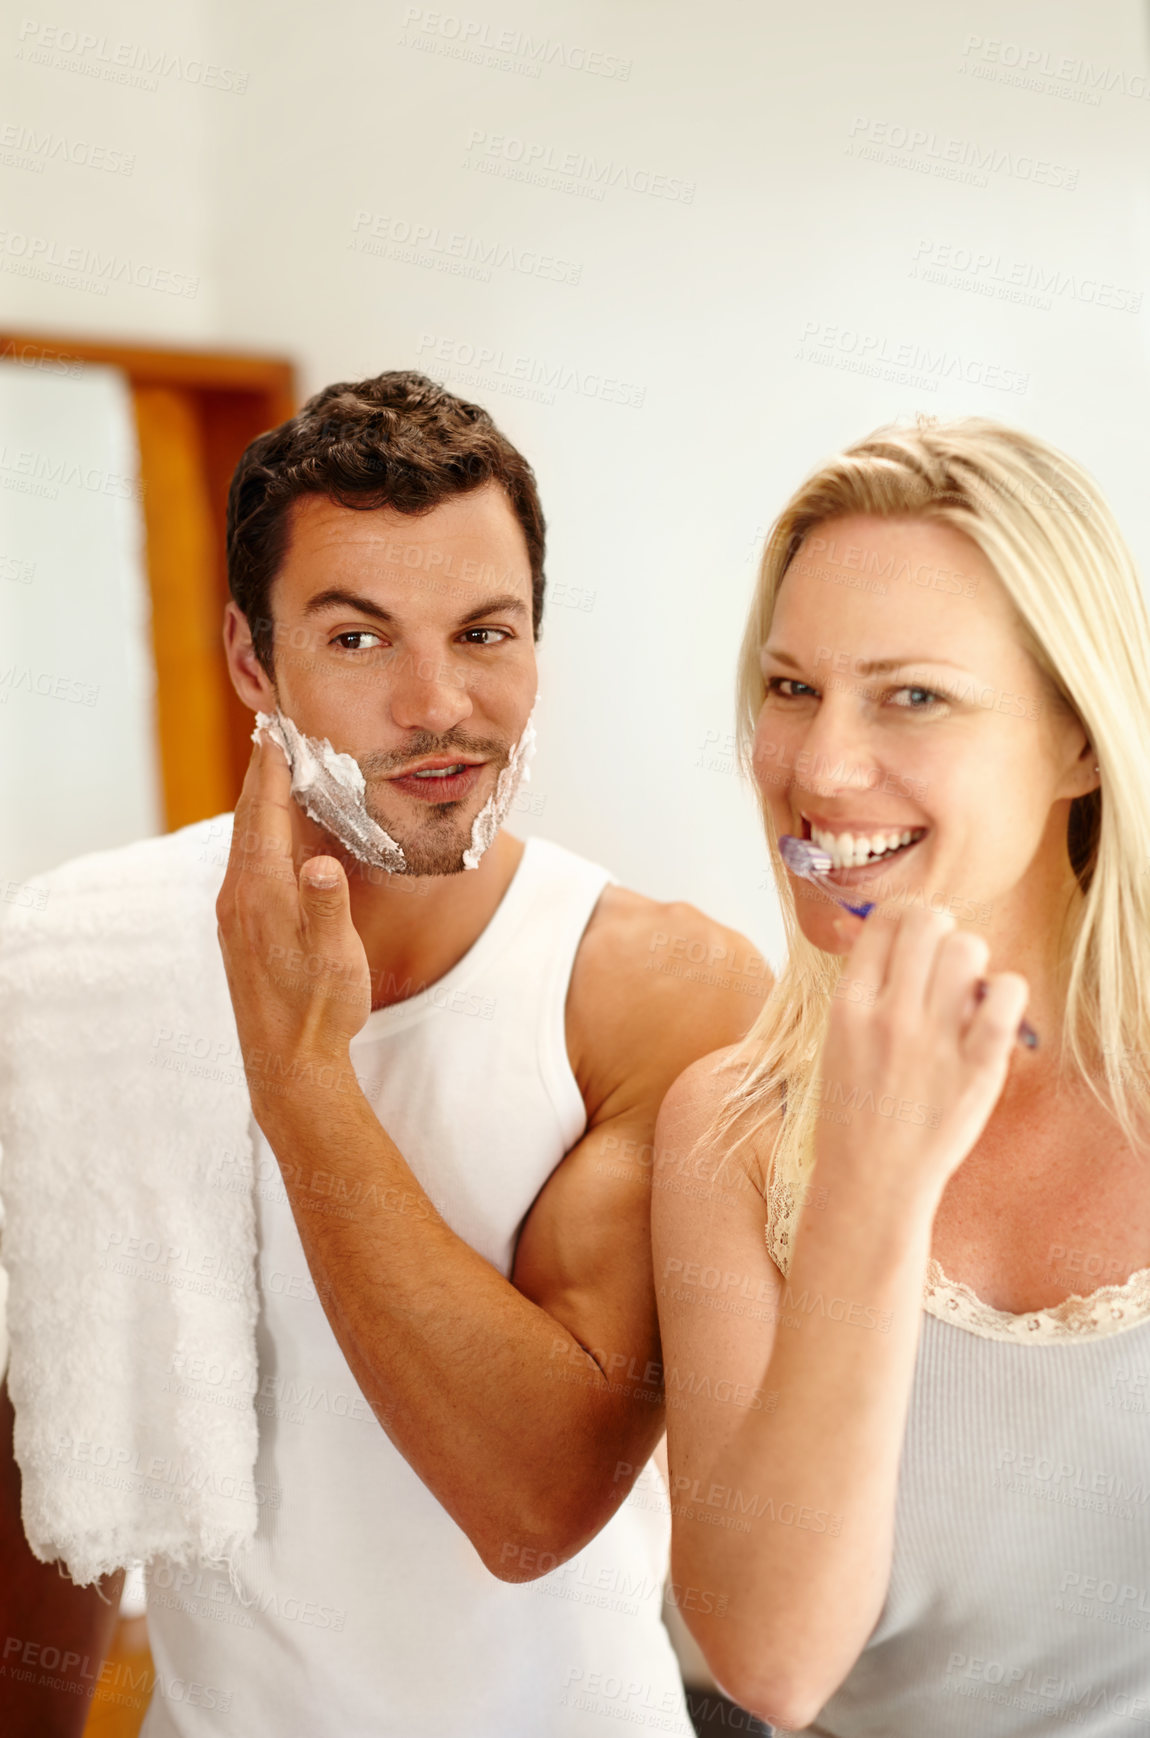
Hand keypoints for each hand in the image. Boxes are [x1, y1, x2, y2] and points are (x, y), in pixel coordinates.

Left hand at [215, 735, 371, 1110]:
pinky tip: (271, 835)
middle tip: (271, 730)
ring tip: (270, 770)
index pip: (264, 815)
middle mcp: (239, 897)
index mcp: (262, 894)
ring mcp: (235, 914)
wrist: (287, 1065)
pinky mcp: (240, 930)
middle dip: (260, 774)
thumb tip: (322, 863)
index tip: (278, 728)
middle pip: (247, 820)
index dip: (271, 770)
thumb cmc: (319, 1010)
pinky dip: (258, 834)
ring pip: (244, 842)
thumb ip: (329, 908)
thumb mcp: (336, 959)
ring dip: (256, 802)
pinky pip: (246, 864)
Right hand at [814, 907, 1029, 1197]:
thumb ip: (862, 986)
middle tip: (941, 961)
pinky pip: (1006, 994)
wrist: (872, 1182)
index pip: (884, 921)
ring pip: (968, 948)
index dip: (904, 916)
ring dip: (971, 960)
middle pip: (928, 922)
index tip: (912, 934)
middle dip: (940, 930)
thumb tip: (870, 925)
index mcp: (848, 1006)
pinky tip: (992, 1011)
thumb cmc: (854, 1111)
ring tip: (963, 992)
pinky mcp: (978, 1068)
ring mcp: (935, 1042)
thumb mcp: (837, 1040)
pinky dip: (1005, 991)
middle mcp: (890, 1016)